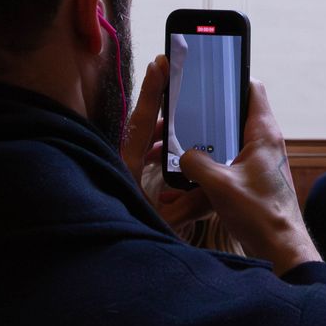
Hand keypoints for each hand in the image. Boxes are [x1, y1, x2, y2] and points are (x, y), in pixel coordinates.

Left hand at [122, 54, 210, 230]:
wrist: (110, 263)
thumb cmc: (130, 242)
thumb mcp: (168, 224)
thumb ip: (194, 204)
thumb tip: (215, 188)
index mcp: (127, 169)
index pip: (142, 122)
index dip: (152, 91)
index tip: (160, 62)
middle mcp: (122, 167)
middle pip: (144, 128)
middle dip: (162, 108)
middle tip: (178, 85)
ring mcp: (122, 174)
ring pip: (143, 145)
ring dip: (163, 135)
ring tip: (183, 126)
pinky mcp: (124, 185)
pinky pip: (142, 160)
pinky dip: (158, 154)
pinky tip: (173, 161)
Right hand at [172, 80, 320, 274]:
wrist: (281, 251)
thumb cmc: (262, 215)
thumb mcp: (220, 185)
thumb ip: (196, 163)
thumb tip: (182, 156)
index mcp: (263, 133)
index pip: (251, 87)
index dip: (229, 78)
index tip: (203, 78)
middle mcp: (263, 143)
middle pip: (231, 115)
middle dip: (203, 118)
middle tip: (177, 118)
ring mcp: (257, 163)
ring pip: (225, 143)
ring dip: (202, 147)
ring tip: (174, 150)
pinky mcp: (251, 181)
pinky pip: (224, 166)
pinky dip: (206, 170)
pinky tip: (184, 181)